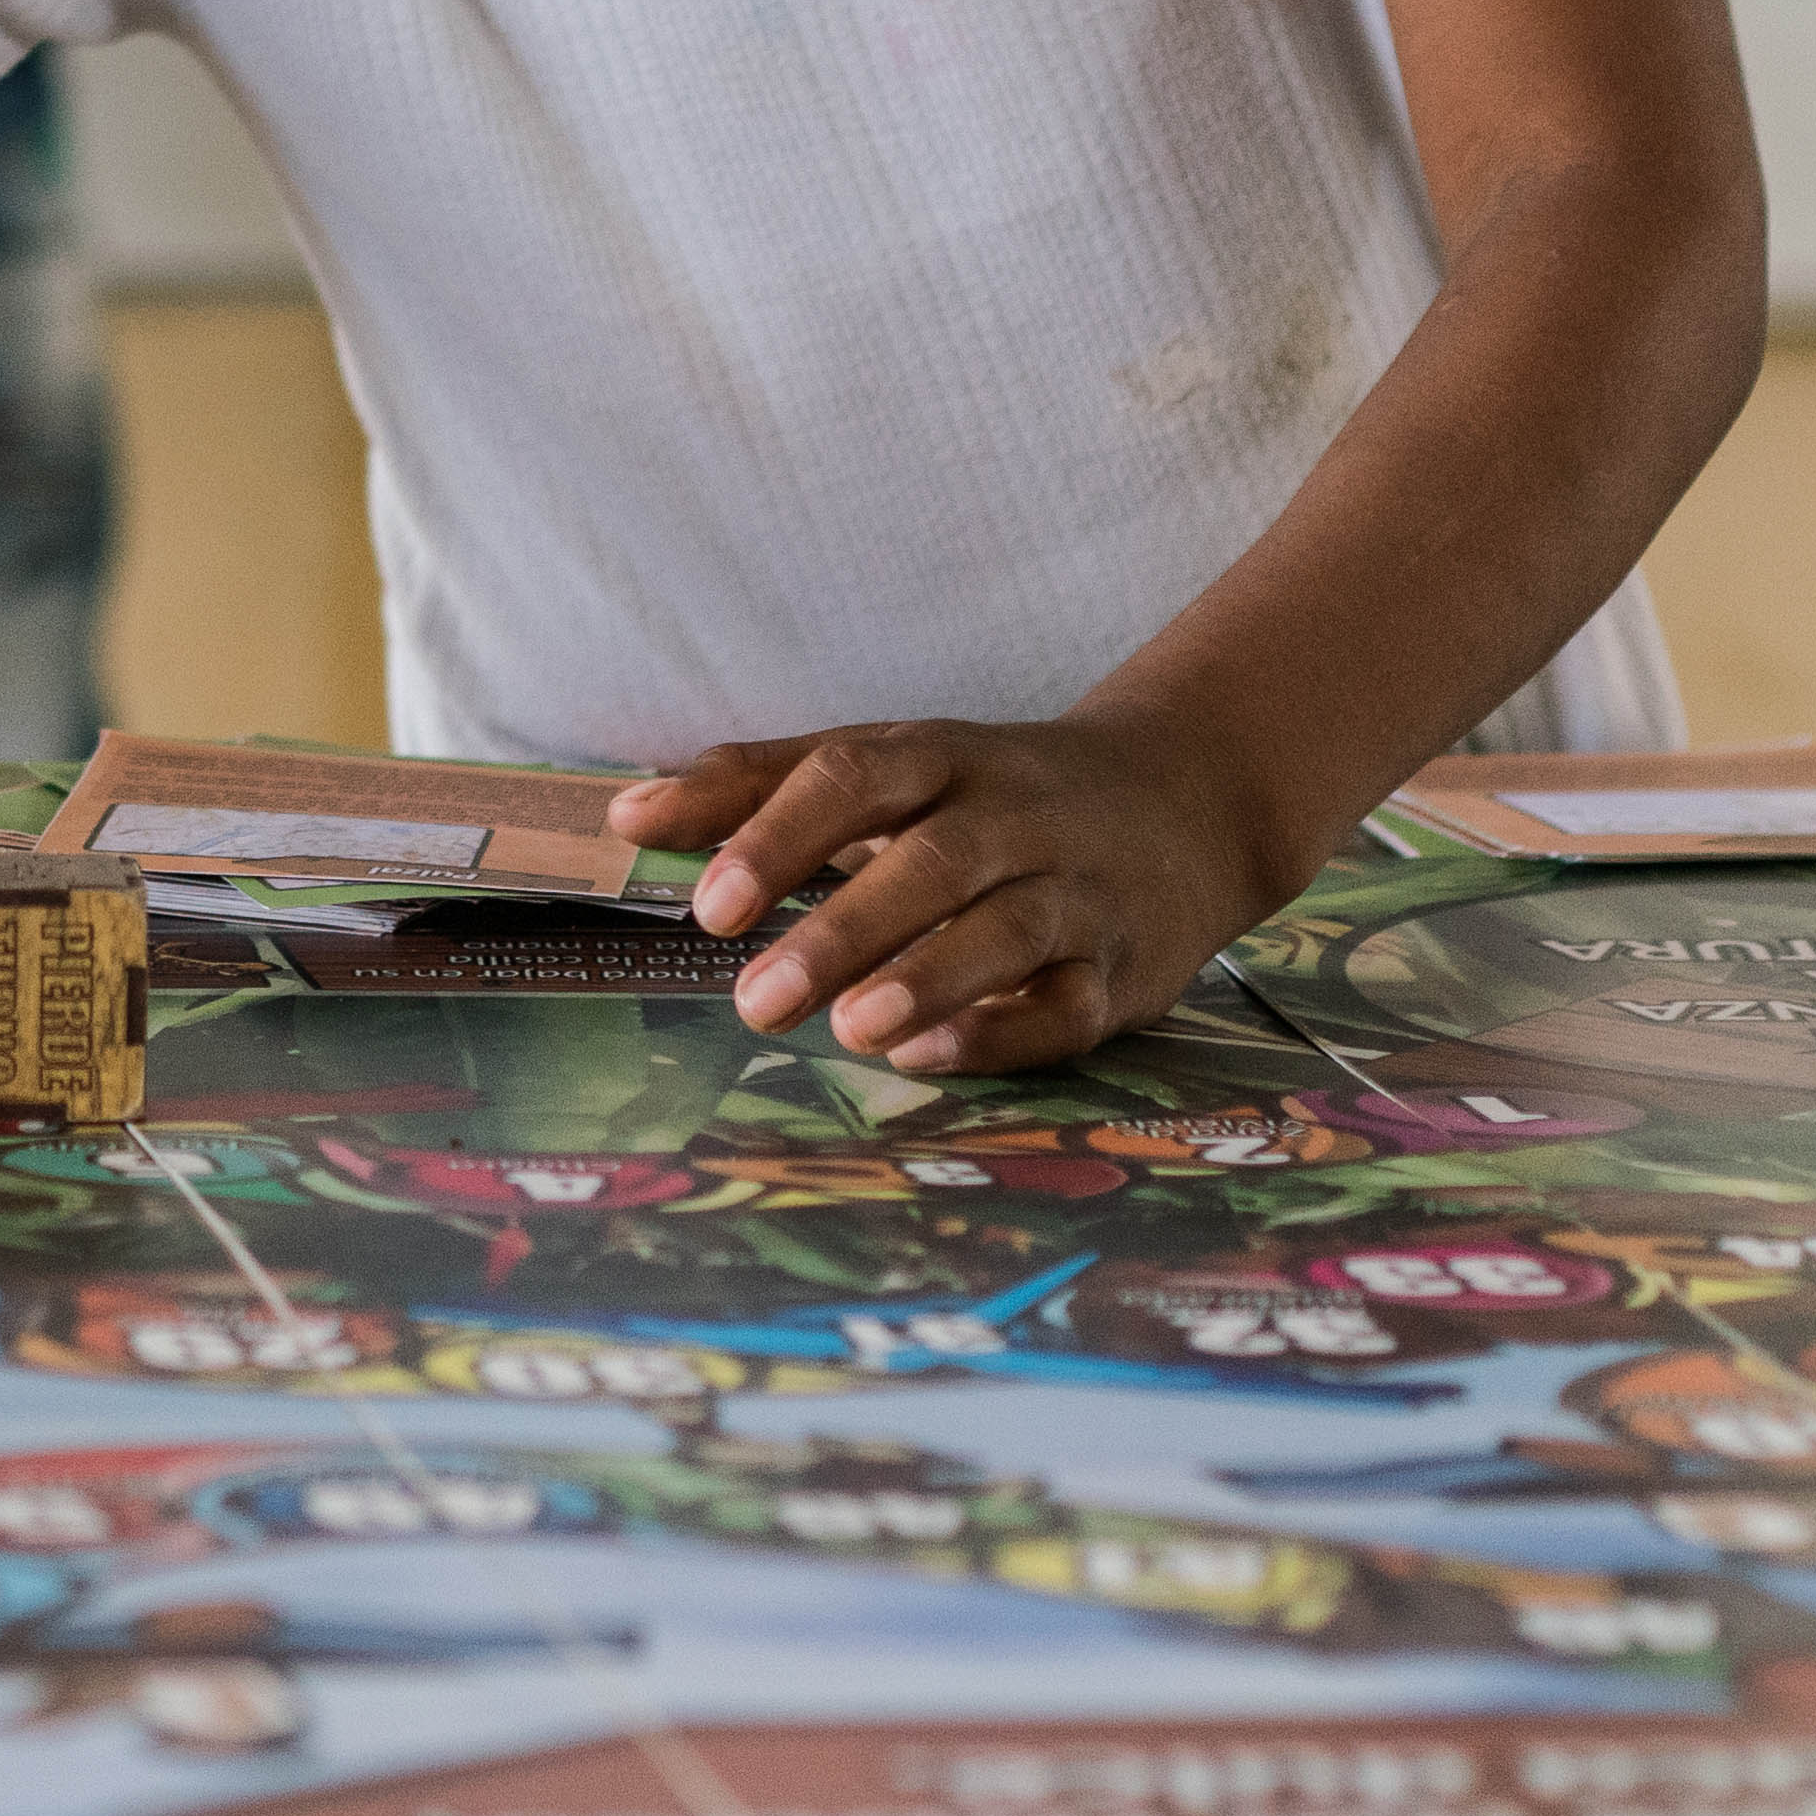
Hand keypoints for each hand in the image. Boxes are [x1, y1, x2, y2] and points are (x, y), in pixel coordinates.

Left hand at [606, 717, 1298, 1074]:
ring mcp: (1075, 894)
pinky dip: (1001, 1032)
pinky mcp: (1124, 971)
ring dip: (926, 978)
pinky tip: (928, 1057)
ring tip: (849, 1031)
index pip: (856, 776)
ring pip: (1006, 932)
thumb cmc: (991, 792)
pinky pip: (1066, 1006)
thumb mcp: (888, 764)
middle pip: (930, 863)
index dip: (781, 833)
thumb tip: (627, 818)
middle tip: (753, 1001)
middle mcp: (1014, 819)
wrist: (1187, 800)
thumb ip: (757, 785)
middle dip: (841, 932)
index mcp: (943, 758)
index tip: (708, 903)